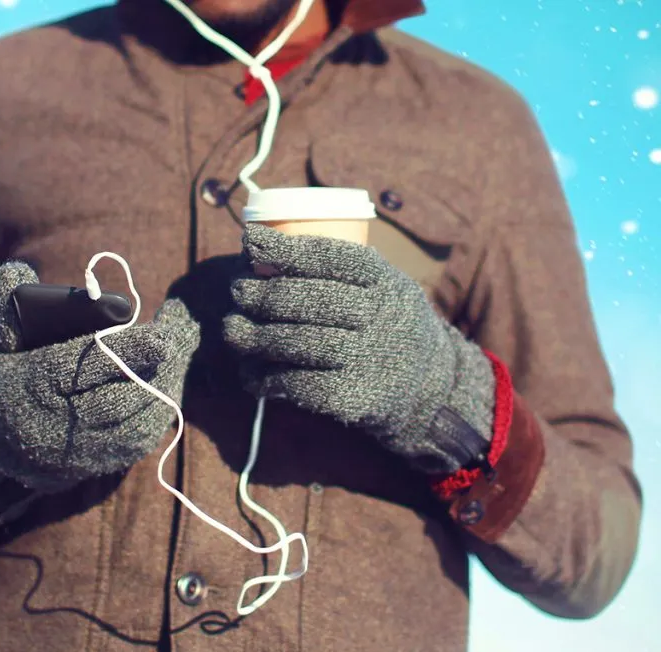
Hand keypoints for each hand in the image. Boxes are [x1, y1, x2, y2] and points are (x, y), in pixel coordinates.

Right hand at [0, 260, 199, 506]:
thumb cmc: (1, 379)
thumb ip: (7, 307)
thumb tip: (18, 270)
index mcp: (31, 385)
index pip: (83, 368)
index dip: (125, 353)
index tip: (159, 337)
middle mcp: (54, 424)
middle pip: (116, 399)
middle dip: (153, 369)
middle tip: (179, 337)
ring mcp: (74, 452)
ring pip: (132, 423)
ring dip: (161, 389)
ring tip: (178, 355)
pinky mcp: (92, 467)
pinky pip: (134, 444)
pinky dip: (156, 415)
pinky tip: (166, 387)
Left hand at [222, 224, 496, 474]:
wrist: (428, 388)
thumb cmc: (385, 325)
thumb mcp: (382, 287)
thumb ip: (337, 271)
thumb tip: (257, 250)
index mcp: (385, 282)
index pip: (333, 259)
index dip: (287, 250)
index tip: (250, 243)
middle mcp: (380, 318)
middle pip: (309, 300)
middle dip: (263, 294)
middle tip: (237, 291)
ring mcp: (368, 359)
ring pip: (298, 342)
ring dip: (254, 336)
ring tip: (232, 330)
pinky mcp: (354, 398)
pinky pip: (299, 385)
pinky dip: (267, 378)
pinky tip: (251, 373)